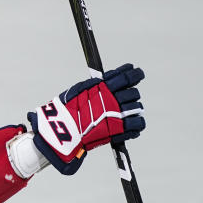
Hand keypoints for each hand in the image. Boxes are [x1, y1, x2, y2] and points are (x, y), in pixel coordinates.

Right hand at [28, 64, 144, 174]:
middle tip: (123, 98)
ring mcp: (119, 115)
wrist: (64, 129)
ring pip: (138, 107)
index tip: (137, 73)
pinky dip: (136, 122)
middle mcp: (114, 100)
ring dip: (132, 108)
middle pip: (134, 93)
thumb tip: (109, 77)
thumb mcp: (80, 89)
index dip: (135, 74)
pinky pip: (139, 123)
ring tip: (123, 112)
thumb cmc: (68, 109)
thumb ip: (97, 83)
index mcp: (105, 88)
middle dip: (130, 94)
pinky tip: (130, 123)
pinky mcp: (121, 129)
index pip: (127, 77)